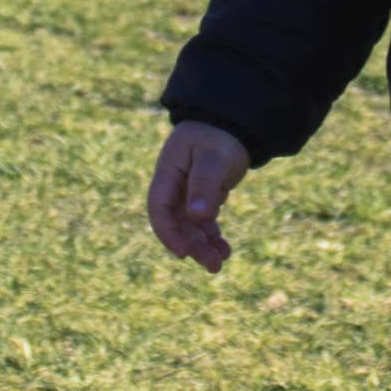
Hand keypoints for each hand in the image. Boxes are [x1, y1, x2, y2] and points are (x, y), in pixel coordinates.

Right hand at [147, 121, 251, 272]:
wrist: (231, 125)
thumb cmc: (220, 137)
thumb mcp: (214, 158)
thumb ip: (204, 184)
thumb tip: (197, 216)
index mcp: (167, 172)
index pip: (159, 208)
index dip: (169, 232)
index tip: (184, 252)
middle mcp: (173, 186)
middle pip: (176, 222)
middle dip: (192, 245)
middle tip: (213, 266)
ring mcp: (186, 193)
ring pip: (190, 226)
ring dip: (203, 245)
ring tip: (220, 262)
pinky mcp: (201, 198)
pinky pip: (203, 223)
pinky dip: (212, 236)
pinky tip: (224, 250)